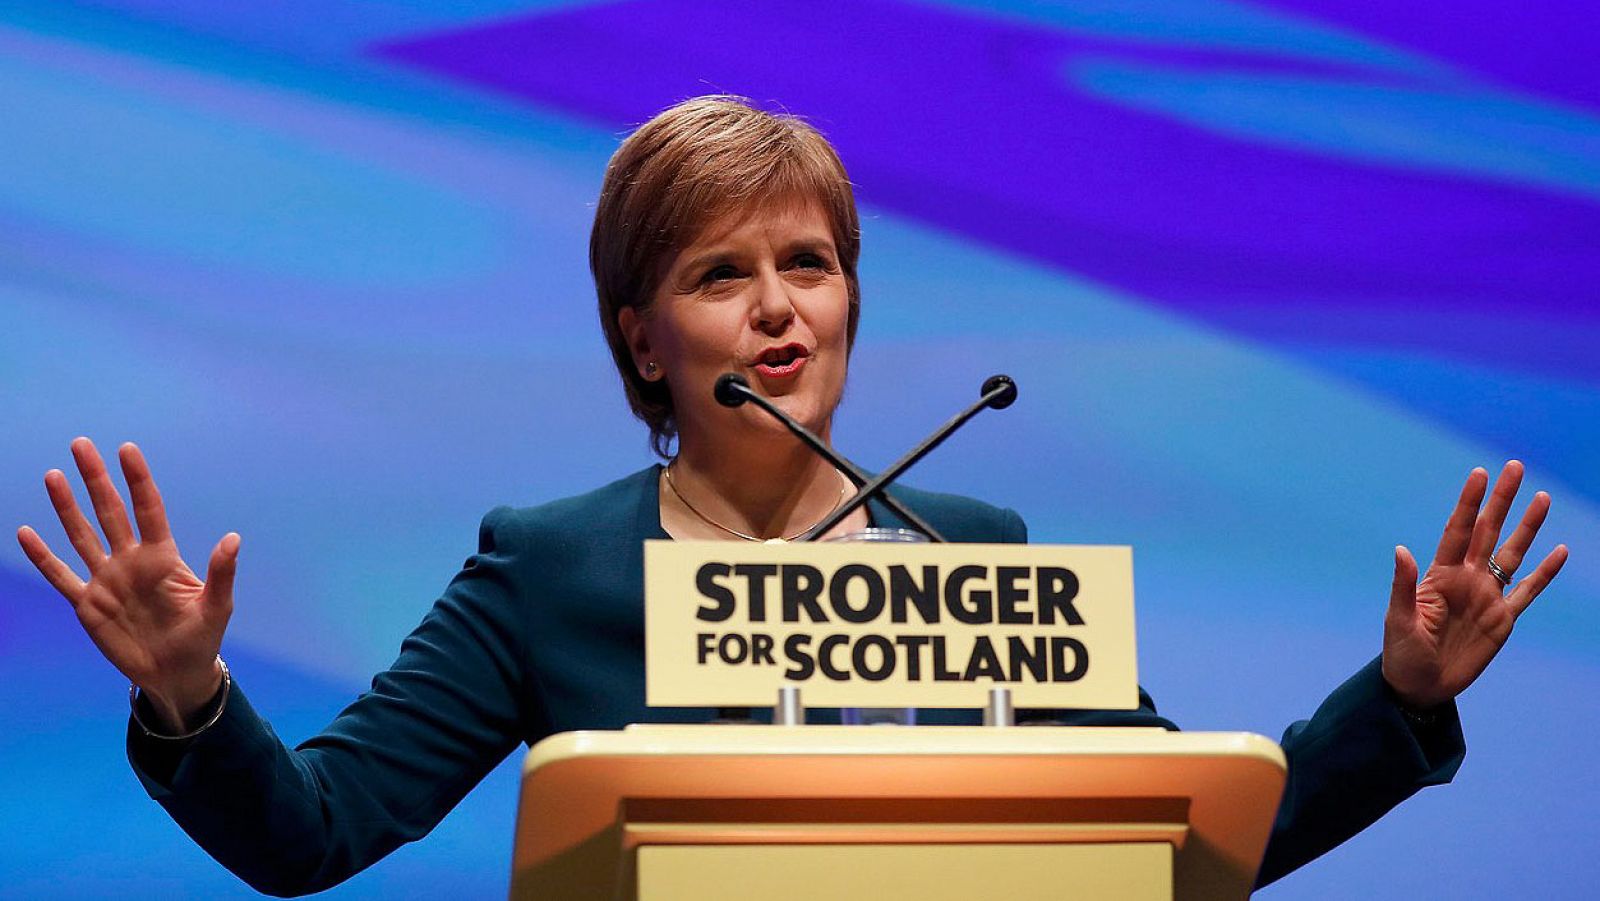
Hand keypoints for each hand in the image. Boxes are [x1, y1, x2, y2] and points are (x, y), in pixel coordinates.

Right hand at [16, 438, 238, 730]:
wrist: (176, 674)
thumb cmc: (202, 639)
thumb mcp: (216, 607)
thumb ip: (221, 573)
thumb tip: (234, 538)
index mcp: (162, 558)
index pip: (148, 509)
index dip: (137, 479)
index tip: (126, 448)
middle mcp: (131, 562)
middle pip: (110, 512)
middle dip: (96, 479)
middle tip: (81, 444)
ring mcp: (107, 581)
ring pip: (81, 536)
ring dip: (67, 507)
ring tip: (53, 476)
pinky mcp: (88, 605)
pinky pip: (61, 576)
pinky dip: (43, 557)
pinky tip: (26, 533)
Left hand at [1382, 461, 1567, 709]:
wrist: (1420, 686)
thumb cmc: (1402, 653)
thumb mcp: (1398, 620)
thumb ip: (1403, 586)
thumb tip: (1401, 549)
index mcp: (1441, 576)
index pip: (1459, 530)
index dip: (1470, 502)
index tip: (1480, 472)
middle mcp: (1467, 579)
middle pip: (1489, 531)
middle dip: (1502, 500)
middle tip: (1515, 467)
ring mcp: (1487, 597)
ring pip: (1513, 554)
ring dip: (1527, 527)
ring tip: (1541, 498)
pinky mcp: (1503, 620)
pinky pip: (1528, 591)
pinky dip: (1545, 572)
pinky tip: (1559, 551)